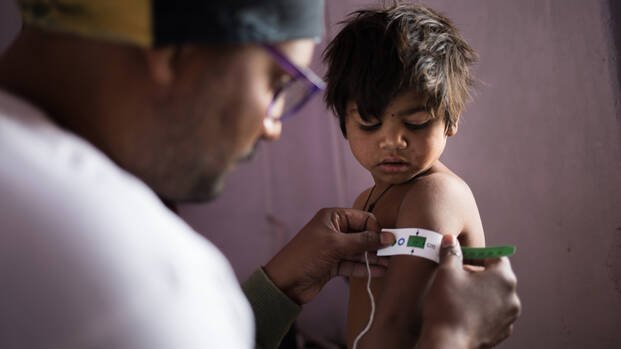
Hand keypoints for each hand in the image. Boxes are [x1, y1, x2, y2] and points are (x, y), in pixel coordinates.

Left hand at [263, 208, 394, 304]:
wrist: (285, 283)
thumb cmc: (305, 256)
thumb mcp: (336, 245)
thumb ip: (363, 241)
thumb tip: (387, 237)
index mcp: (332, 217)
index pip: (362, 218)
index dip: (376, 228)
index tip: (389, 240)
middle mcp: (334, 230)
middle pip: (363, 234)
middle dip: (378, 243)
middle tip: (396, 251)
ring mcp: (334, 248)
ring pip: (360, 250)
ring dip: (375, 257)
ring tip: (392, 263)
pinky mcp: (333, 265)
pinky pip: (354, 264)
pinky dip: (366, 267)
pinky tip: (380, 271)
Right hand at [417, 235, 520, 348]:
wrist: (448, 343)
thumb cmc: (448, 306)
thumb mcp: (446, 272)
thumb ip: (451, 252)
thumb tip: (450, 240)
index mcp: (504, 278)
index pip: (495, 256)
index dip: (477, 254)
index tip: (461, 258)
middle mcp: (512, 297)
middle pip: (496, 276)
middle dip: (477, 273)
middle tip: (456, 274)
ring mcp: (509, 317)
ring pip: (494, 296)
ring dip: (479, 291)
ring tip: (458, 294)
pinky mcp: (501, 332)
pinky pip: (493, 313)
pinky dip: (481, 309)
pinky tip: (463, 310)